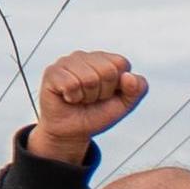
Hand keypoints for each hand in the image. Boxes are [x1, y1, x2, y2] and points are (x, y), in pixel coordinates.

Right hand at [27, 50, 144, 159]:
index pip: (121, 63)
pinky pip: (70, 84)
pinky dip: (73, 97)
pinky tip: (68, 98)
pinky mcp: (52, 72)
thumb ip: (137, 89)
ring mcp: (68, 61)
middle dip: (103, 92)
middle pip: (107, 71)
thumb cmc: (97, 114)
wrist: (73, 131)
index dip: (117, 86)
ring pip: (89, 78)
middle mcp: (87, 56)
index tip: (107, 94)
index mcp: (106, 59)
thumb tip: (128, 76)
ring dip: (87, 96)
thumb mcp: (125, 104)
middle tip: (92, 98)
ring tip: (80, 98)